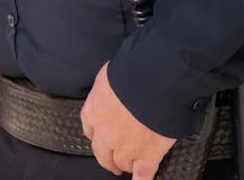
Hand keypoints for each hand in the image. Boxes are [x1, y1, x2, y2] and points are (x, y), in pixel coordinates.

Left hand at [81, 62, 174, 177]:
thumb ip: (107, 89)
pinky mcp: (147, 155)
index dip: (97, 134)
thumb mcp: (108, 76)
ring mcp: (126, 146)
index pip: (89, 128)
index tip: (100, 137)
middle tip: (111, 163)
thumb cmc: (132, 74)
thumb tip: (112, 89)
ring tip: (129, 167)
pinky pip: (143, 175)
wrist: (154, 84)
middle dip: (107, 158)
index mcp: (94, 110)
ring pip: (121, 163)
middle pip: (102, 152)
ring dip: (125, 165)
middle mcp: (105, 132)